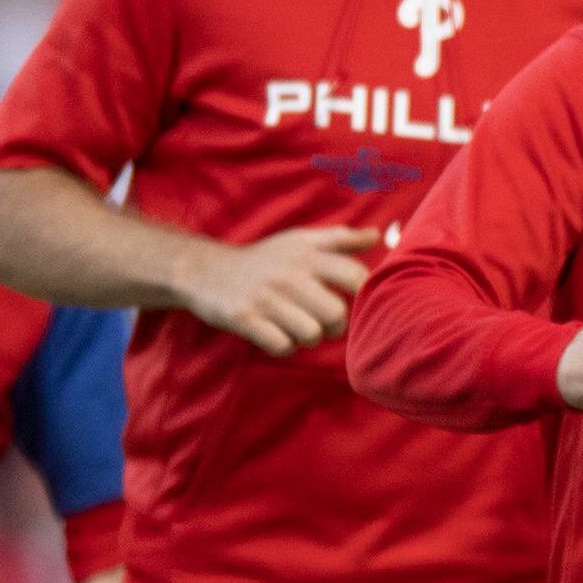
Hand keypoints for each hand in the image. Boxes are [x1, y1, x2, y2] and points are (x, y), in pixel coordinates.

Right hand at [179, 224, 376, 354]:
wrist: (204, 270)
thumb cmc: (264, 259)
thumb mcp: (299, 241)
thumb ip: (339, 240)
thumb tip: (378, 236)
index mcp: (307, 254)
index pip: (355, 276)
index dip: (362, 294)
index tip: (349, 300)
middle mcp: (288, 273)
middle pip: (336, 314)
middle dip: (334, 326)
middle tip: (321, 321)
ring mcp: (265, 296)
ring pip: (311, 334)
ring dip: (308, 339)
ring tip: (296, 328)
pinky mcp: (244, 317)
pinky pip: (282, 346)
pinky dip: (283, 347)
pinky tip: (275, 335)